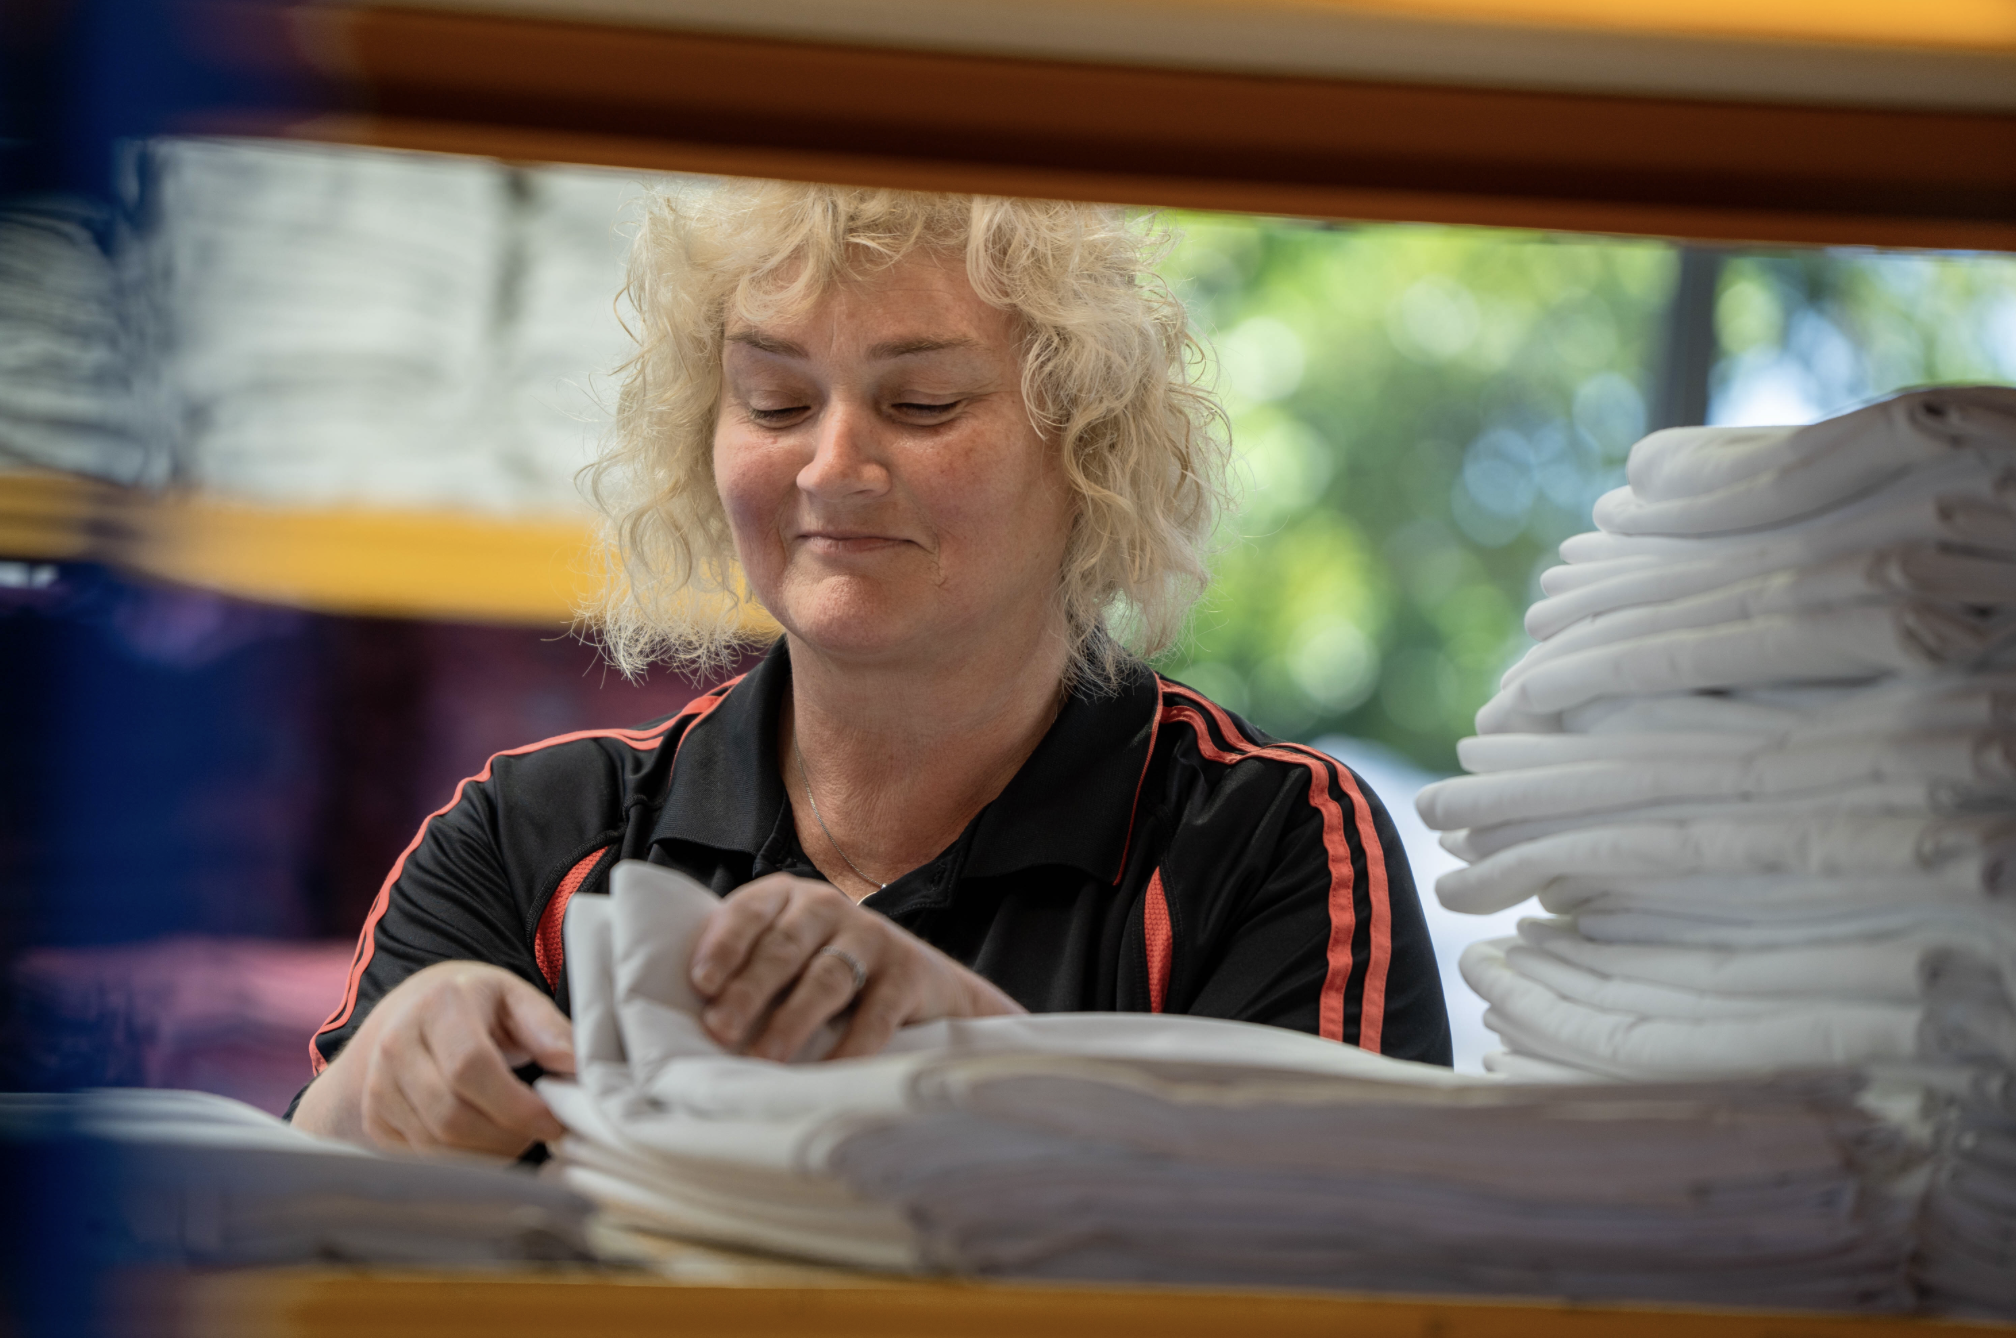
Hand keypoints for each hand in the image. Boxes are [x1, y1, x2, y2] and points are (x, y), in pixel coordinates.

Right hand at [292, 961, 574, 1156]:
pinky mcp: (374, 1119)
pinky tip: (485, 1142)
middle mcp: (397, 1044)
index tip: (552, 1121)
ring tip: (517, 1137)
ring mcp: (379, 1086)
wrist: (412, 1013)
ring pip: (435, 1144)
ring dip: (487, 1154)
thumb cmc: (476, 1006)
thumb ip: (549, 1029)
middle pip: (451, 1115)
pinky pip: (420, 1157)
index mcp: (439, 1005)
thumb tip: (576, 1067)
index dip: (515, 1105)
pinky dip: (461, 1160)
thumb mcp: (515, 999)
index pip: (470, 1067)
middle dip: (506, 1137)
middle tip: (539, 1133)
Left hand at [689, 873, 1024, 1059]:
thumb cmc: (824, 970)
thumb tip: (679, 1022)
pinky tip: (829, 1072)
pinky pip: (877, 1013)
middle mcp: (827, 908)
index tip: (701, 984)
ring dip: (792, 1019)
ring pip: (826, 977)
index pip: (749, 913)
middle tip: (720, 1030)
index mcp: (785, 897)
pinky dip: (852, 1046)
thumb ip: (743, 969)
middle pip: (783, 947)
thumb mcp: (785, 955)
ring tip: (765, 1058)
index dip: (724, 946)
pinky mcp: (907, 973)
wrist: (919, 978)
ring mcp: (871, 937)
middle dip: (749, 990)